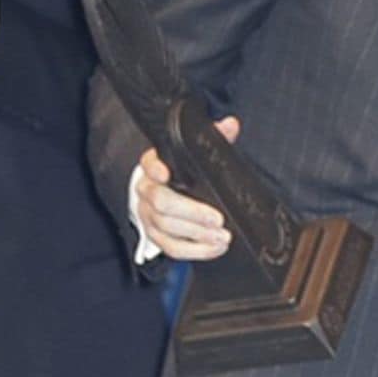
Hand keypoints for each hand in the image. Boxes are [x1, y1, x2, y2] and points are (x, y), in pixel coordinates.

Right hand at [136, 116, 240, 259]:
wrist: (166, 191)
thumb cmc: (184, 172)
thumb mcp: (197, 153)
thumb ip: (214, 137)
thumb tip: (231, 125)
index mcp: (154, 166)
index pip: (150, 164)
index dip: (155, 168)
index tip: (166, 173)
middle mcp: (147, 190)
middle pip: (162, 203)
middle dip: (192, 213)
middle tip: (217, 219)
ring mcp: (148, 216)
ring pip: (166, 228)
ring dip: (197, 235)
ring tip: (222, 237)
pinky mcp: (155, 236)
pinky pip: (171, 248)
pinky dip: (195, 251)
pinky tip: (214, 248)